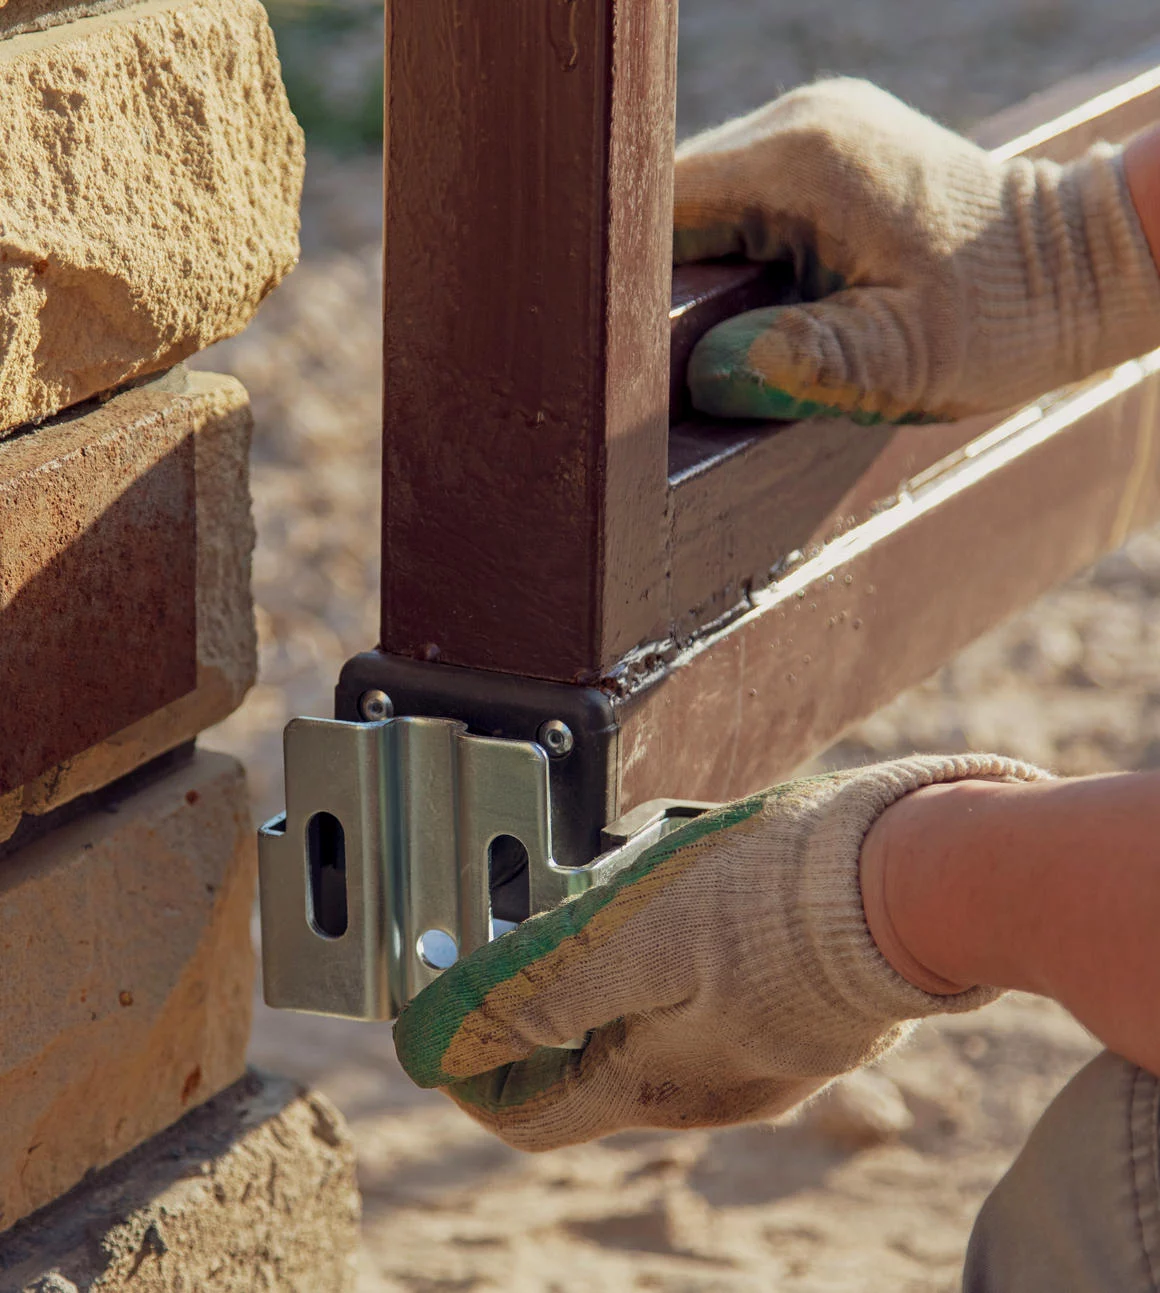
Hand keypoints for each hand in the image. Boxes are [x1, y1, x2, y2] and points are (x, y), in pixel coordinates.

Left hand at [393, 755, 1042, 1150]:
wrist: (916, 887)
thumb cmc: (782, 903)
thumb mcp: (649, 932)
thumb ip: (561, 987)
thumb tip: (476, 1029)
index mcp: (654, 1080)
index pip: (535, 1115)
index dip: (477, 1077)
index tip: (450, 1029)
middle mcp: (705, 1096)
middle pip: (592, 1077)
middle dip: (544, 1023)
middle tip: (528, 946)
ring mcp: (761, 1069)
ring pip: (653, 1046)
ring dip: (615, 999)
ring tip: (609, 913)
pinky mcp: (804, 1031)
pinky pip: (713, 1021)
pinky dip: (677, 987)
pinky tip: (691, 922)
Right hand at [674, 78, 1159, 424]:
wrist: (1079, 266)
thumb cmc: (1002, 318)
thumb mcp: (907, 360)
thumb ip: (810, 363)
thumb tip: (713, 373)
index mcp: (805, 162)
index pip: (662, 203)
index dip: (627, 277)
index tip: (619, 342)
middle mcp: (803, 120)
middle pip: (673, 196)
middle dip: (656, 275)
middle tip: (655, 356)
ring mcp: (817, 123)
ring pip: (704, 194)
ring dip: (693, 263)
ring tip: (703, 330)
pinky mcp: (829, 146)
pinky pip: (743, 193)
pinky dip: (731, 247)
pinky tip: (746, 297)